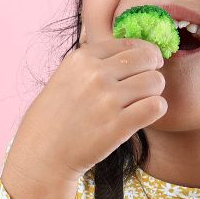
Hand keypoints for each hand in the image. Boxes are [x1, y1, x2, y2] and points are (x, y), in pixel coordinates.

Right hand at [5, 37, 167, 185]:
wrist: (43, 154)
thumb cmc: (56, 117)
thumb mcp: (67, 76)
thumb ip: (96, 62)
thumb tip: (135, 50)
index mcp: (82, 58)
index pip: (130, 44)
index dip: (143, 55)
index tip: (144, 67)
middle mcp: (95, 75)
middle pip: (148, 58)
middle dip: (151, 71)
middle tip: (145, 86)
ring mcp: (107, 100)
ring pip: (156, 81)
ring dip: (154, 93)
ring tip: (140, 104)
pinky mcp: (118, 125)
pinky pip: (156, 106)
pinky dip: (156, 110)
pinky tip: (144, 116)